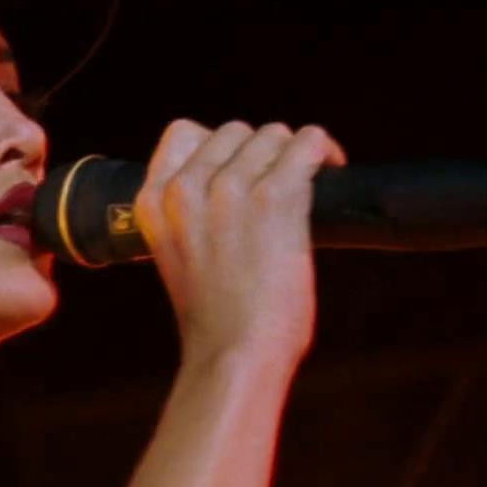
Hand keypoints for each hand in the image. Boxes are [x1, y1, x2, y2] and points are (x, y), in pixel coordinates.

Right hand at [134, 119, 346, 366]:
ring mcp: (228, 190)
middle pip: (234, 131)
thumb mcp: (180, 256)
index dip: (221, 144)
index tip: (245, 165)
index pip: (184, 134)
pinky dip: (324, 152)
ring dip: (295, 154)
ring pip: (274, 135)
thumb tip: (234, 180)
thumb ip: (192, 215)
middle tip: (285, 179)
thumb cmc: (215, 320)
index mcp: (153, 203)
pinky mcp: (273, 198)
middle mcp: (185, 189)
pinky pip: (307, 144)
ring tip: (310, 180)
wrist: (232, 355)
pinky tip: (333, 169)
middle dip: (263, 151)